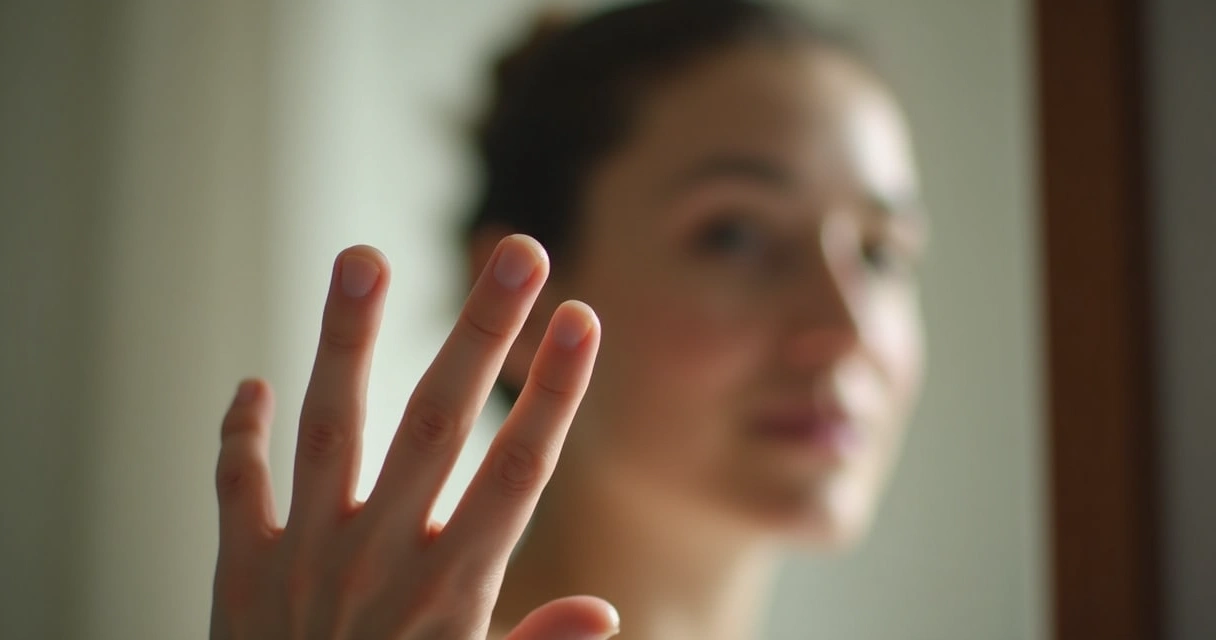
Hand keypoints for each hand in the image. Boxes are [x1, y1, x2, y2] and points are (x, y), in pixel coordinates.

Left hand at [210, 235, 616, 638]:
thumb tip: (608, 614)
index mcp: (452, 590)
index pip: (517, 472)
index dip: (553, 393)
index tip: (581, 319)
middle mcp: (381, 558)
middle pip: (439, 425)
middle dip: (483, 333)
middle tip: (519, 251)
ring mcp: (305, 557)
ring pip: (330, 427)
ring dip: (346, 338)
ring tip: (360, 255)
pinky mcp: (241, 572)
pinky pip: (237, 488)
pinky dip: (240, 435)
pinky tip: (253, 382)